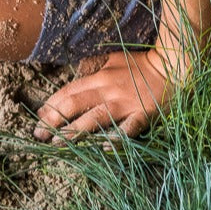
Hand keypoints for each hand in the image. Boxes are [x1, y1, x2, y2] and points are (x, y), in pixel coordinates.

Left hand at [33, 48, 172, 140]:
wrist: (171, 68)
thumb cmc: (140, 65)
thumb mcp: (111, 60)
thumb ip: (93, 69)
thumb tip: (74, 76)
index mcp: (100, 77)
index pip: (70, 91)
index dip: (52, 104)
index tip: (38, 117)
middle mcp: (108, 90)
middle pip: (77, 104)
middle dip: (55, 119)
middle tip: (38, 134)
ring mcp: (126, 104)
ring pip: (96, 118)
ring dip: (76, 131)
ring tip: (58, 143)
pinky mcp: (144, 115)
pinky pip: (129, 128)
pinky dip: (118, 138)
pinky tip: (106, 149)